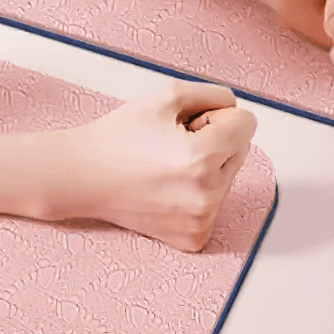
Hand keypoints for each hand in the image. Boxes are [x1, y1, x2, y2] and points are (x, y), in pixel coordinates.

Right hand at [55, 83, 256, 251]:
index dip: (215, 115)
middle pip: (241, 150)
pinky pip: (215, 204)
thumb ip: (215, 94)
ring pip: (228, 177)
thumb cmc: (122, 135)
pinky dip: (198, 193)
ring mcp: (202, 221)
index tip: (187, 123)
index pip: (247, 123)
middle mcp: (207, 195)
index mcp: (201, 157)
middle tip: (174, 142)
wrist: (86, 175)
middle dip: (215, 139)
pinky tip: (166, 187)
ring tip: (167, 164)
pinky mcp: (195, 238)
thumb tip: (239, 112)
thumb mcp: (167, 95)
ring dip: (207, 166)